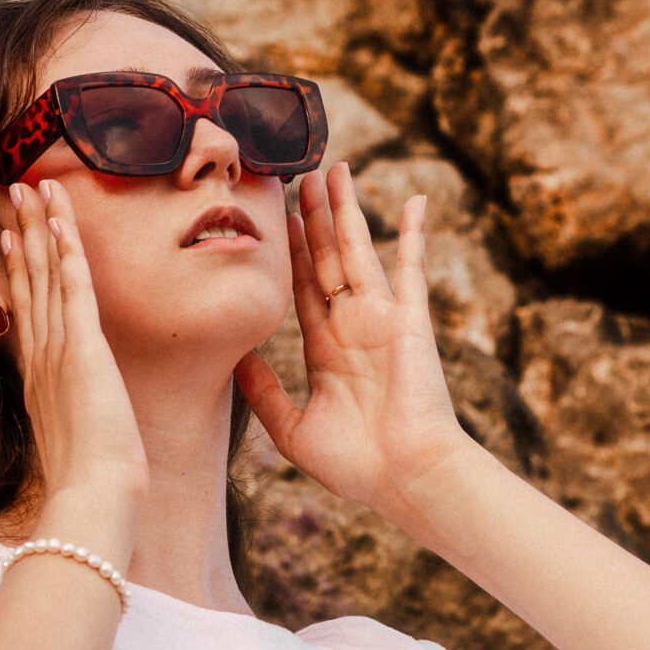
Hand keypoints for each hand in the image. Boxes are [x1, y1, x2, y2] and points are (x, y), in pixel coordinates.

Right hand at [0, 182, 147, 533]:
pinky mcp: (81, 347)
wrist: (91, 498)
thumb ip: (73, 419)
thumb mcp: (76, 442)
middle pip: (29, 281)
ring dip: (40, 226)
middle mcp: (40, 357)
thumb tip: (79, 421)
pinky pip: (72, 285)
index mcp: (38, 379)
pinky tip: (60, 219)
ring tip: (30, 187)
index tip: (13, 238)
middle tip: (13, 192)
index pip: (27, 311)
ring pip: (46, 273)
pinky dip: (66, 249)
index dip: (18, 270)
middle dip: (23, 233)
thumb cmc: (90, 485)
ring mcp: (57, 349)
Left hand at [233, 162, 465, 520]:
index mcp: (326, 351)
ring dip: (345, 211)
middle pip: (324, 259)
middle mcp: (352, 328)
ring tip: (332, 170)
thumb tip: (233, 359)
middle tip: (297, 175)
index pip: (301, 288)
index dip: (287, 252)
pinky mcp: (409, 320)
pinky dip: (414, 234)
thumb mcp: (291, 428)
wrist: (404, 480)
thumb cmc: (356, 466)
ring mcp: (381, 320)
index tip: (273, 215)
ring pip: (356, 251)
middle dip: (311, 218)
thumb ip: (263, 392)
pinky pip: (411, 268)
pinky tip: (416, 200)